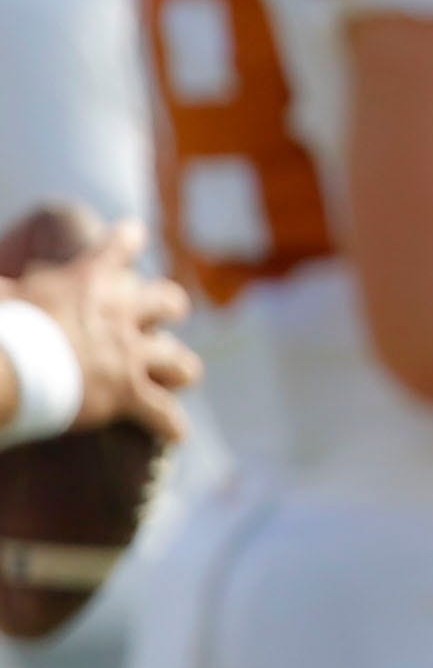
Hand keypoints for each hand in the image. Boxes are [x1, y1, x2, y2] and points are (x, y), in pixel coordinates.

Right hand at [10, 221, 196, 444]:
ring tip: (180, 375)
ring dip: (179, 368)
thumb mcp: (2, 293)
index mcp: (88, 280)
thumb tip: (1, 283)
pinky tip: (176, 434)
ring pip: (178, 360)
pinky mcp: (128, 392)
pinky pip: (162, 413)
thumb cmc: (0, 326)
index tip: (133, 233)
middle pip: (168, 301)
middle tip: (166, 314)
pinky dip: (169, 425)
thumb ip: (8, 286)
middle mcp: (120, 312)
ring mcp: (129, 353)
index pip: (118, 245)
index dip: (126, 239)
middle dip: (169, 308)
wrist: (5, 368)